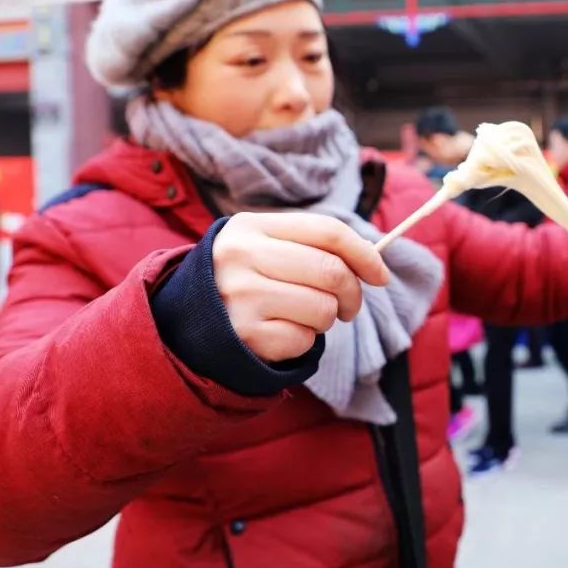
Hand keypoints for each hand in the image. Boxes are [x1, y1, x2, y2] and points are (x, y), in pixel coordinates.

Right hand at [212, 213, 389, 362]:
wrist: (186, 318)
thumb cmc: (244, 277)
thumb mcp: (264, 245)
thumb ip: (312, 244)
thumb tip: (373, 259)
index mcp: (252, 227)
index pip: (328, 231)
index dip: (364, 254)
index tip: (380, 274)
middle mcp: (242, 257)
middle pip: (331, 271)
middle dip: (353, 293)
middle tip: (349, 305)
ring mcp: (241, 297)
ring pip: (323, 308)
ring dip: (326, 318)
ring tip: (304, 315)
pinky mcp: (244, 335)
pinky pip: (303, 340)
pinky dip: (304, 340)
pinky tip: (281, 332)